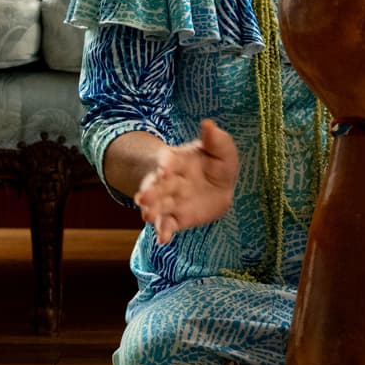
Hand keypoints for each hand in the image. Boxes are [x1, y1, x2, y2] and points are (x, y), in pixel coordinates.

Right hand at [135, 118, 238, 244]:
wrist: (217, 187)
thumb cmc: (216, 164)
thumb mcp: (221, 149)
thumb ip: (215, 139)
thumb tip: (208, 124)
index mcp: (178, 161)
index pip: (168, 160)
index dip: (166, 163)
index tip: (165, 167)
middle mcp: (170, 181)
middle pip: (157, 186)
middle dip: (150, 191)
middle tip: (142, 197)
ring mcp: (171, 201)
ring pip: (158, 206)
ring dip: (151, 211)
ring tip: (147, 217)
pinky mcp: (177, 218)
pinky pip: (168, 225)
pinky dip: (163, 232)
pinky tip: (162, 240)